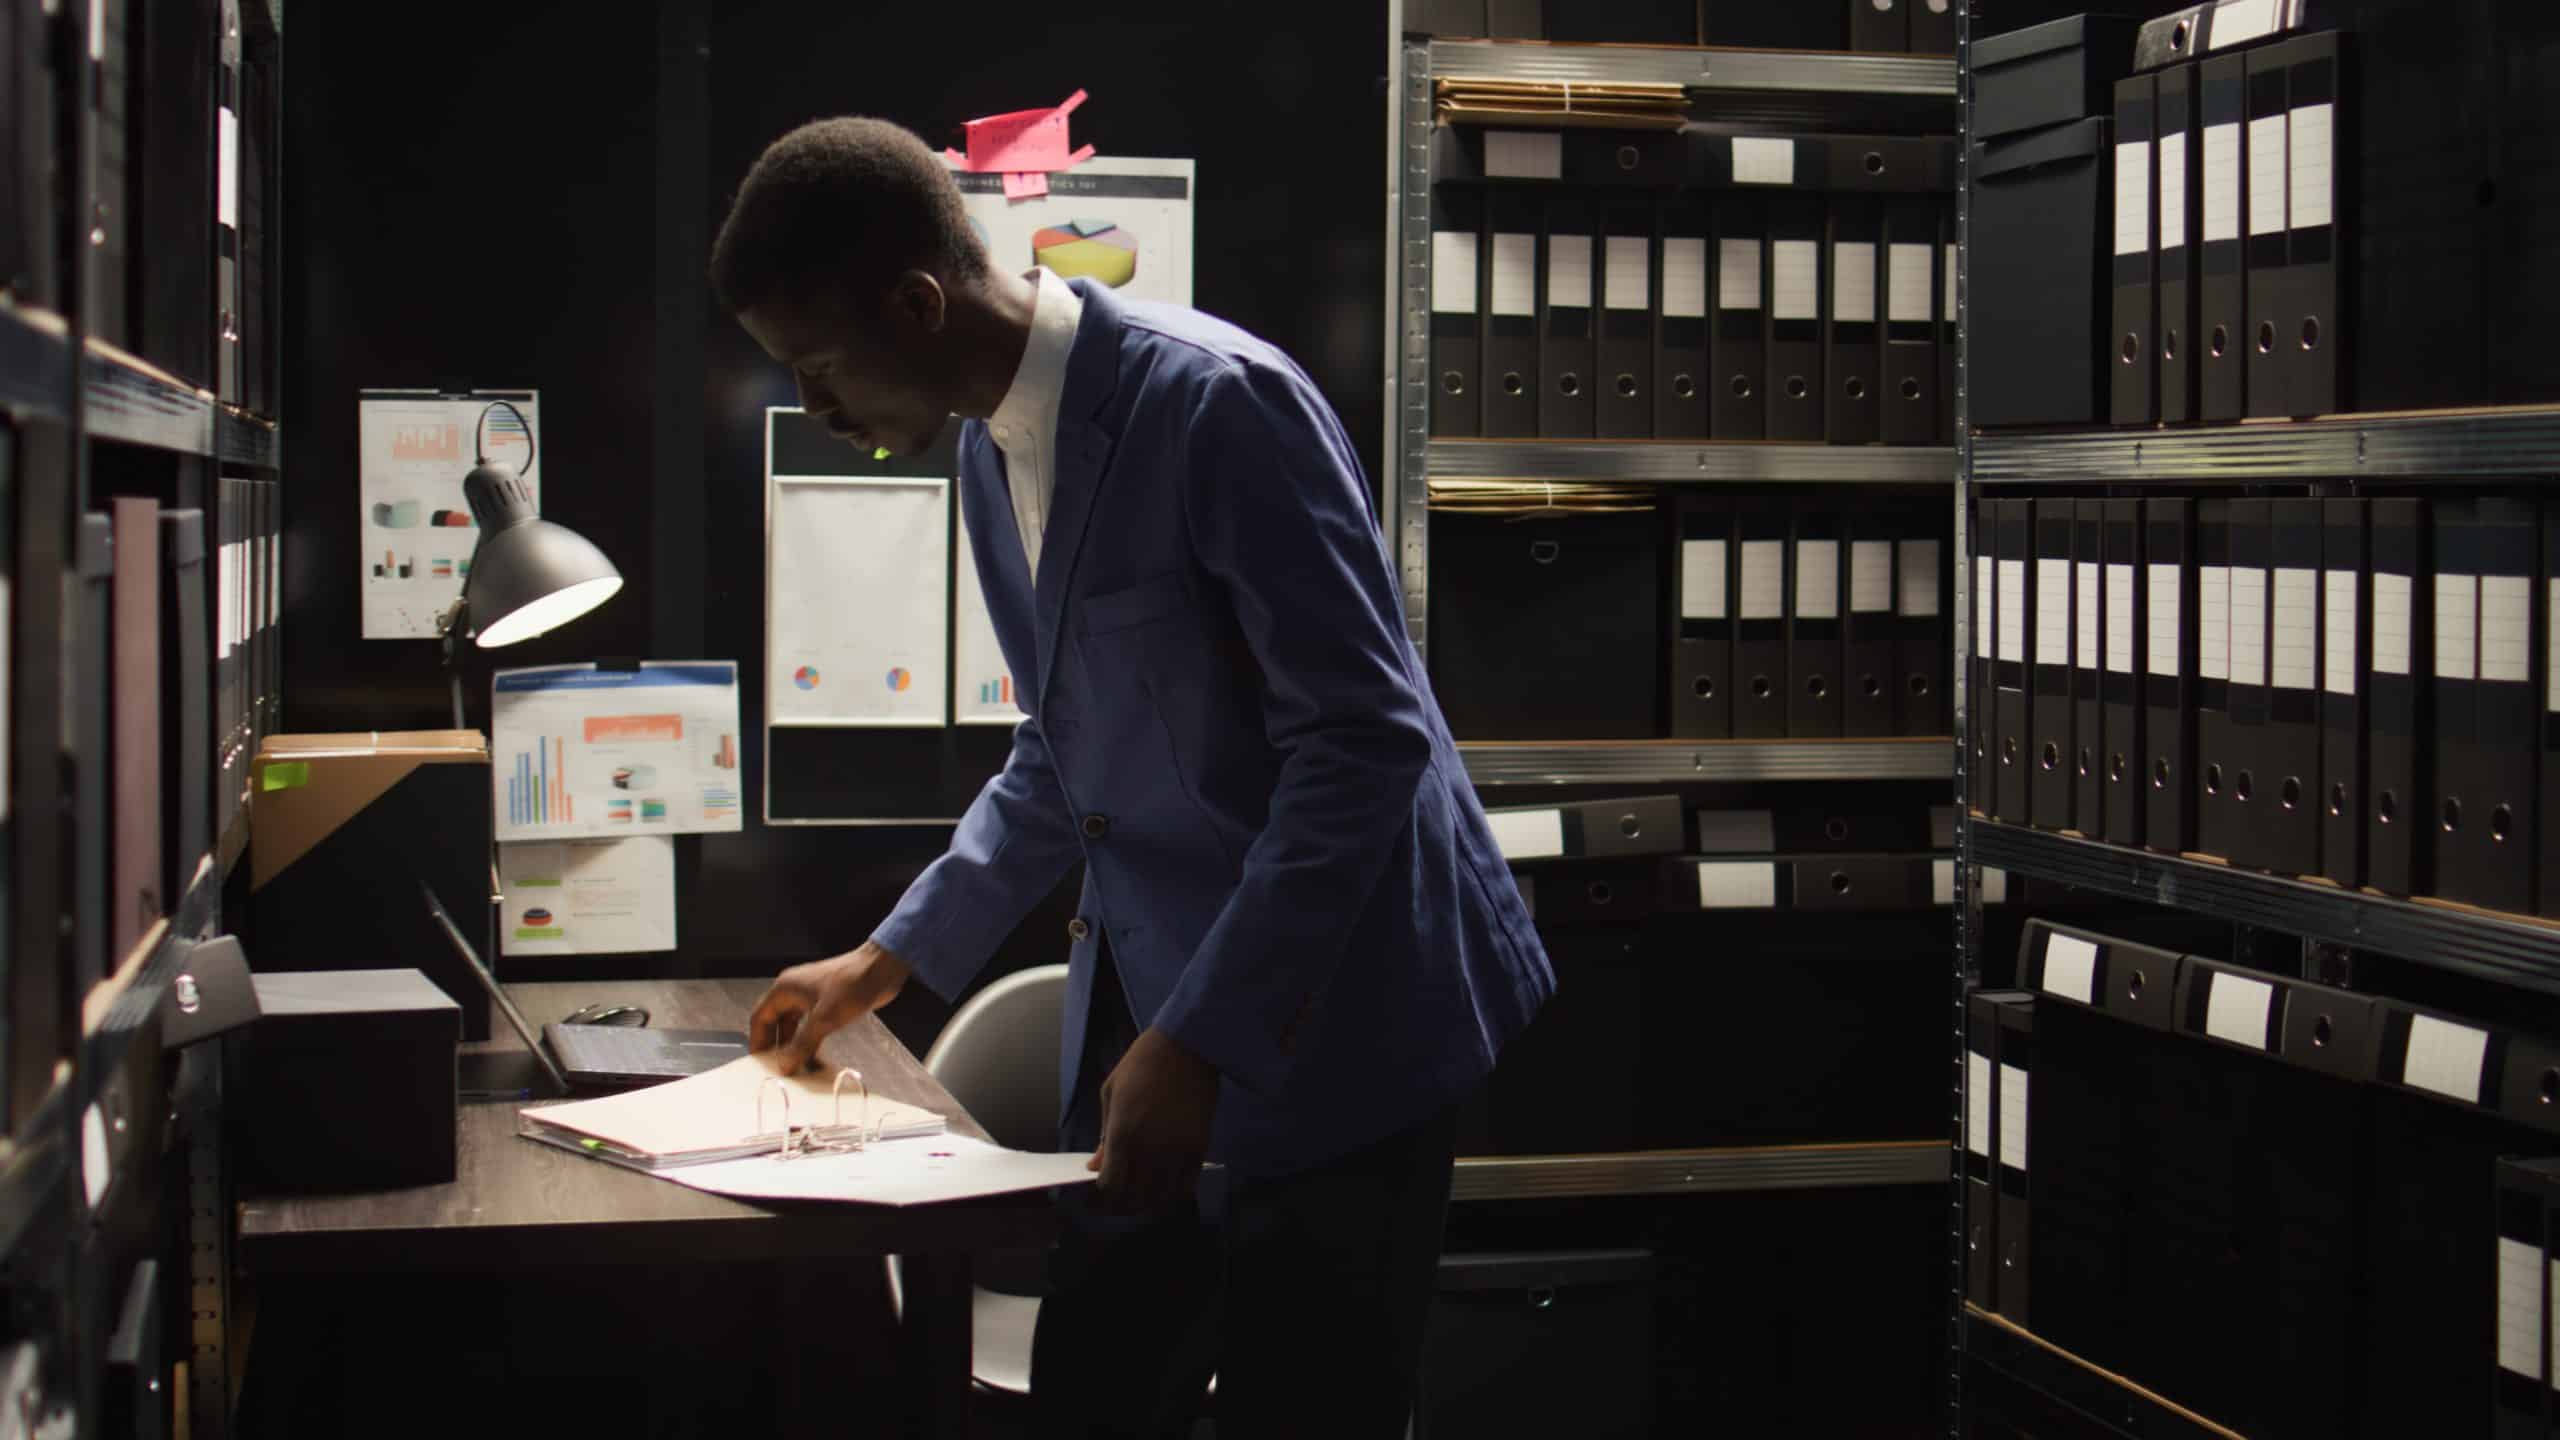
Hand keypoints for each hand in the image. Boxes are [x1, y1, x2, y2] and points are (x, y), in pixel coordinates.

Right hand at [747, 941, 912, 1073]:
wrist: (882, 969)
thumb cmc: (851, 985)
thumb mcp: (824, 1019)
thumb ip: (802, 1044)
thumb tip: (784, 1066)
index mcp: (785, 988)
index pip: (760, 1017)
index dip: (757, 1040)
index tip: (758, 1062)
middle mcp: (793, 990)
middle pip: (776, 1022)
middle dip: (777, 1045)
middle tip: (777, 1068)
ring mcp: (810, 995)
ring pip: (794, 1025)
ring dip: (795, 1045)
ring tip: (796, 1068)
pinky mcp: (827, 1001)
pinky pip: (810, 1024)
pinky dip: (810, 1040)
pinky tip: (814, 1058)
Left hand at [1088, 1026, 1219, 1215]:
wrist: (1187, 1046)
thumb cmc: (1141, 1063)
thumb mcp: (1111, 1093)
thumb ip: (1105, 1134)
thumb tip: (1097, 1165)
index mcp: (1122, 1134)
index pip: (1110, 1185)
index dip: (1102, 1198)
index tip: (1098, 1199)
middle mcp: (1149, 1149)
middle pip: (1134, 1197)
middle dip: (1122, 1206)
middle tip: (1117, 1204)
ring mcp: (1176, 1150)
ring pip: (1161, 1197)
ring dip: (1148, 1203)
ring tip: (1141, 1199)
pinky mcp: (1198, 1147)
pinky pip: (1187, 1185)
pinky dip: (1175, 1194)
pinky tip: (1166, 1190)